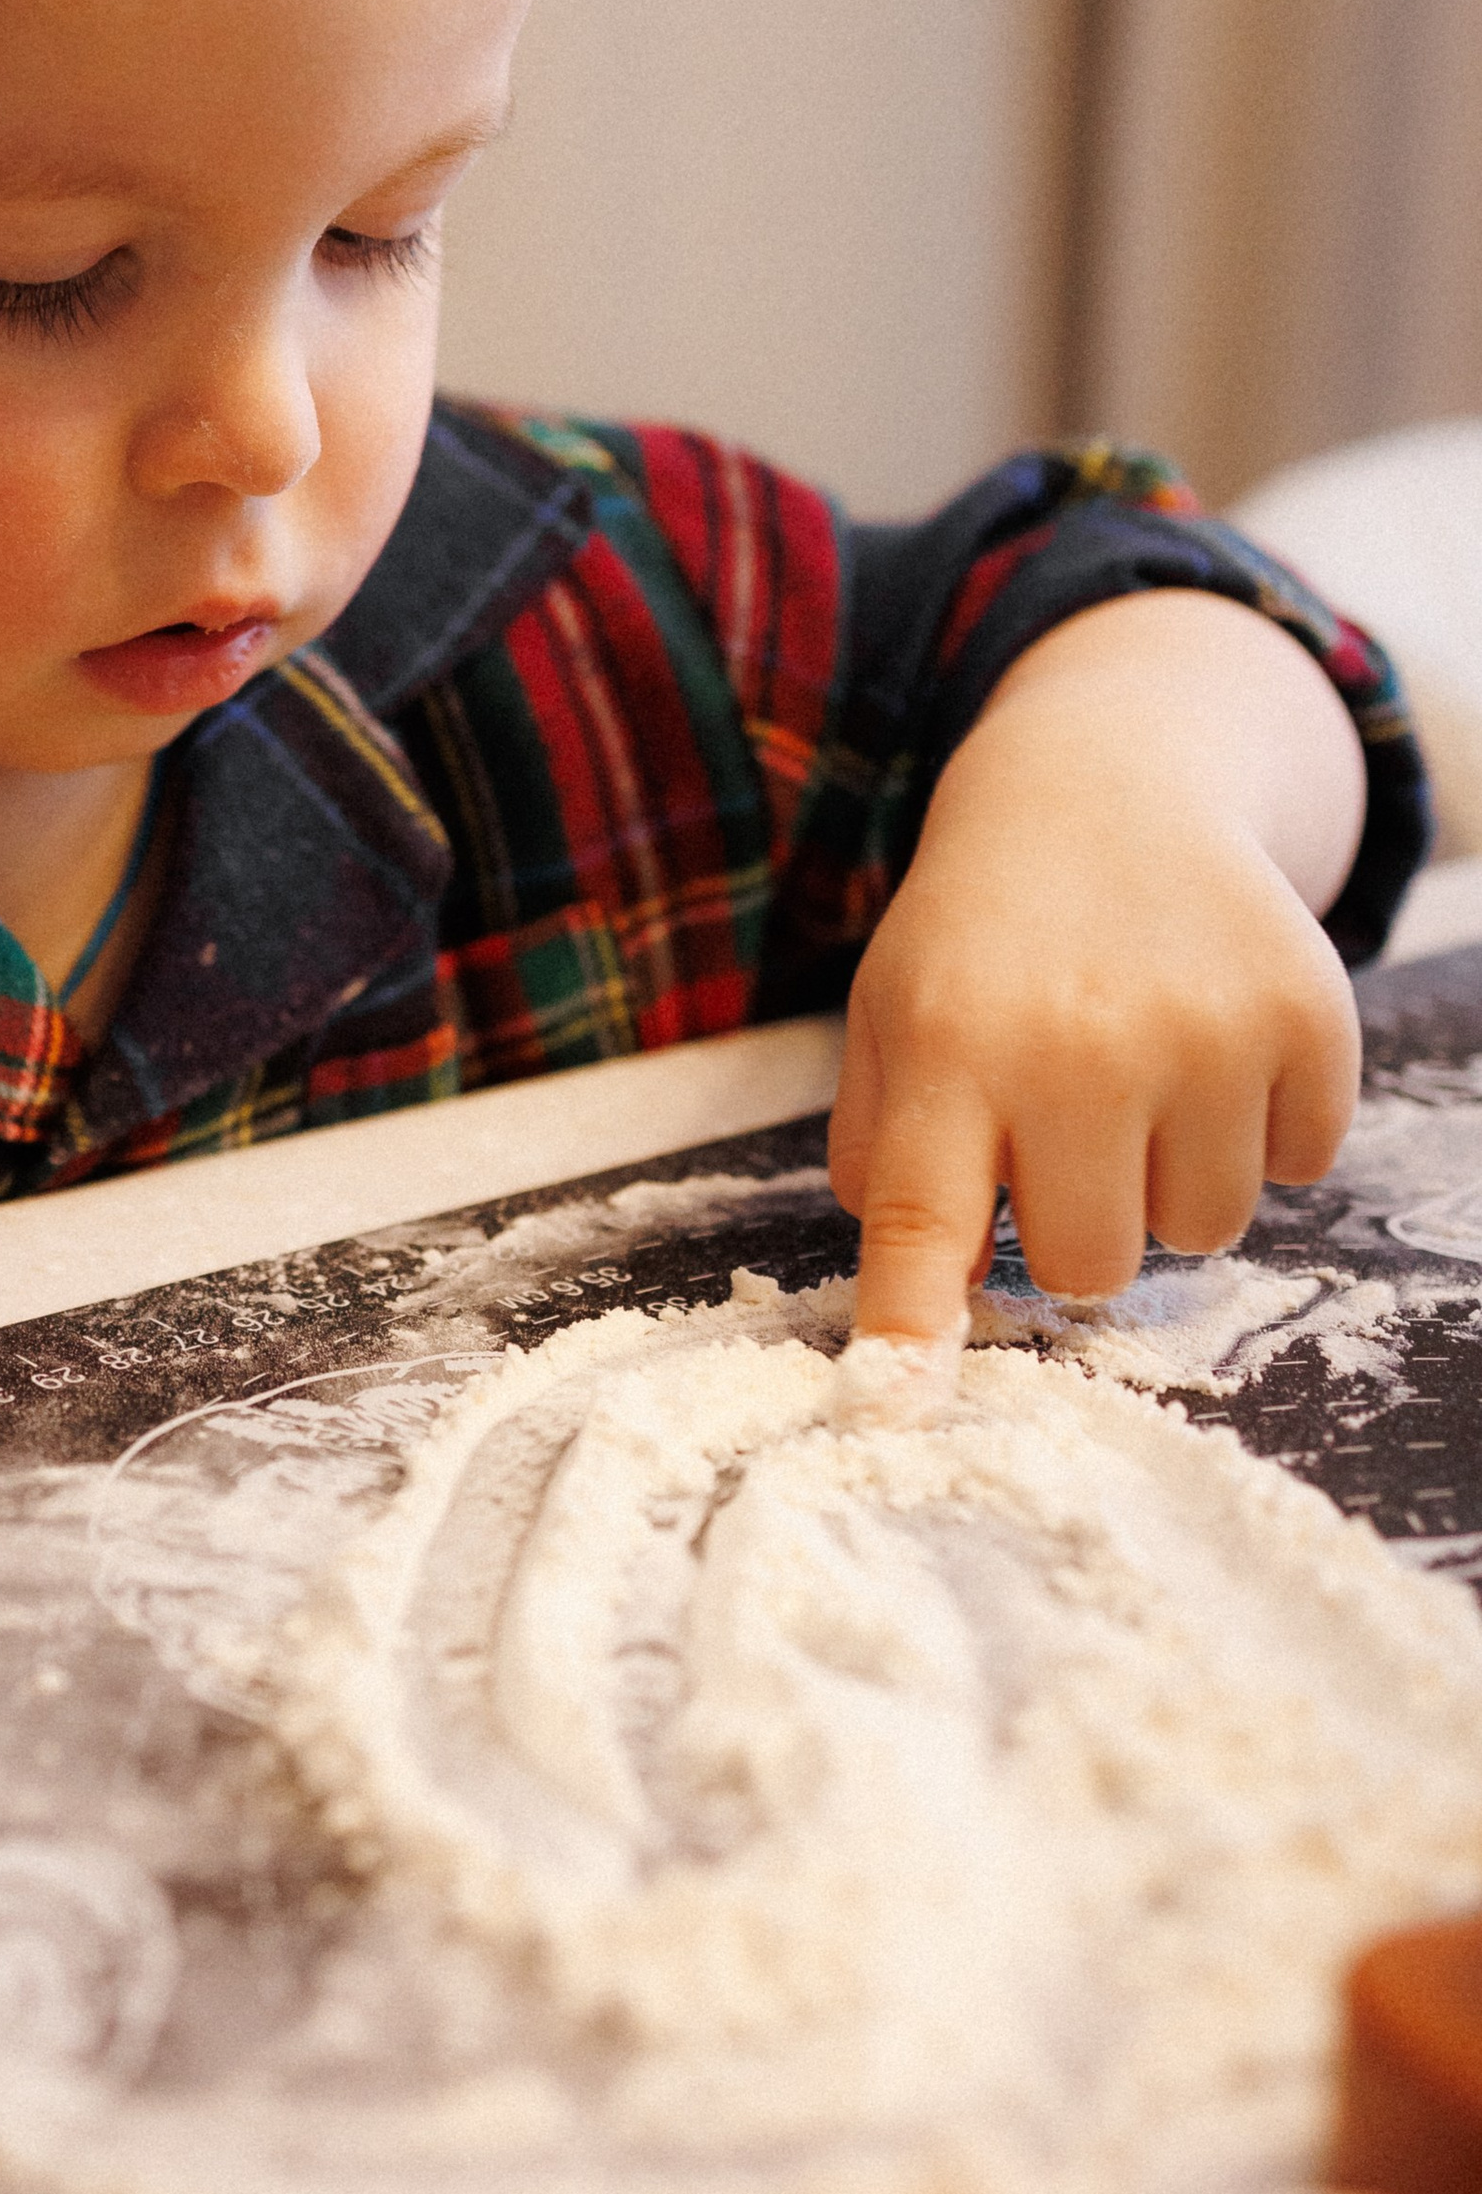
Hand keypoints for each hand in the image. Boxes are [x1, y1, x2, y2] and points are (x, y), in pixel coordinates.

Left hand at [826, 592, 1365, 1343]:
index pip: (920, 1221)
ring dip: (1172, 1180)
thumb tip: (919, 1304)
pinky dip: (1262, 1127)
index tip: (890, 1405)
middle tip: (1065, 1129)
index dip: (911, 1327)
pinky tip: (1212, 1042)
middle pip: (1088, 1268)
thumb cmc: (983, 941)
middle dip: (1077, 1224)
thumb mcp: (893, 1022)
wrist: (1107, 789)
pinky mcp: (1309, 1017)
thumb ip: (885, 1161)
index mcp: (948, 1047)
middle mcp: (1077, 1043)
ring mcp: (1205, 1030)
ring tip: (1140, 1075)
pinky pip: (1298, 1168)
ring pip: (1203, 1232)